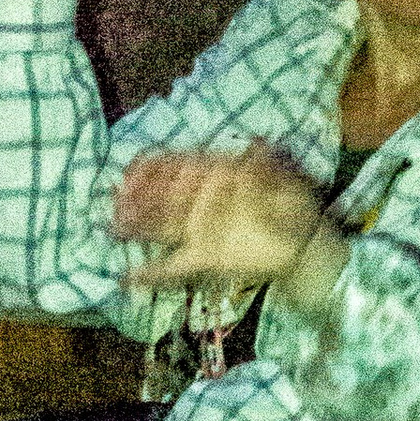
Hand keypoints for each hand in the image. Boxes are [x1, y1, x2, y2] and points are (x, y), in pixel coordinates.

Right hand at [112, 146, 329, 293]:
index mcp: (217, 176)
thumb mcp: (288, 179)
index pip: (179, 167)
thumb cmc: (294, 205)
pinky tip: (129, 277)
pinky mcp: (205, 258)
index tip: (132, 170)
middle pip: (162, 197)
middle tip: (114, 200)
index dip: (154, 168)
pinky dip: (152, 273)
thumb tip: (259, 143)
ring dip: (137, 228)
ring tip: (113, 228)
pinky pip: (174, 266)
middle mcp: (202, 201)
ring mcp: (200, 230)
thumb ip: (269, 164)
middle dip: (136, 198)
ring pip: (162, 227)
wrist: (305, 245)